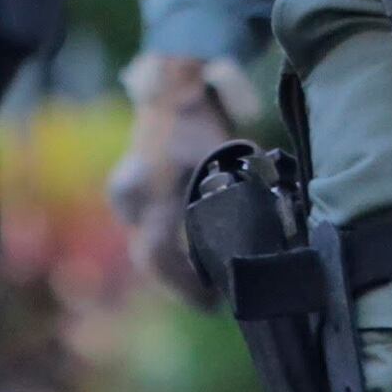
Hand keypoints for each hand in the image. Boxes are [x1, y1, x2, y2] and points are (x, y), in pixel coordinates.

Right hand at [110, 47, 261, 304]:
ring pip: (143, 247)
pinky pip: (140, 231)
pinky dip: (161, 247)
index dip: (186, 285)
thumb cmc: (204, 122)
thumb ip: (240, 198)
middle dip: (178, 284)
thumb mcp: (227, 159)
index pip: (162, 254)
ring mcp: (123, 195)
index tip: (212, 302)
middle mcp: (132, 197)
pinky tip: (184, 258)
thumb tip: (268, 242)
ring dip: (170, 268)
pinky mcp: (123, 193)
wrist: (171, 88)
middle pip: (149, 259)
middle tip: (208, 299)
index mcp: (154, 189)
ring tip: (200, 282)